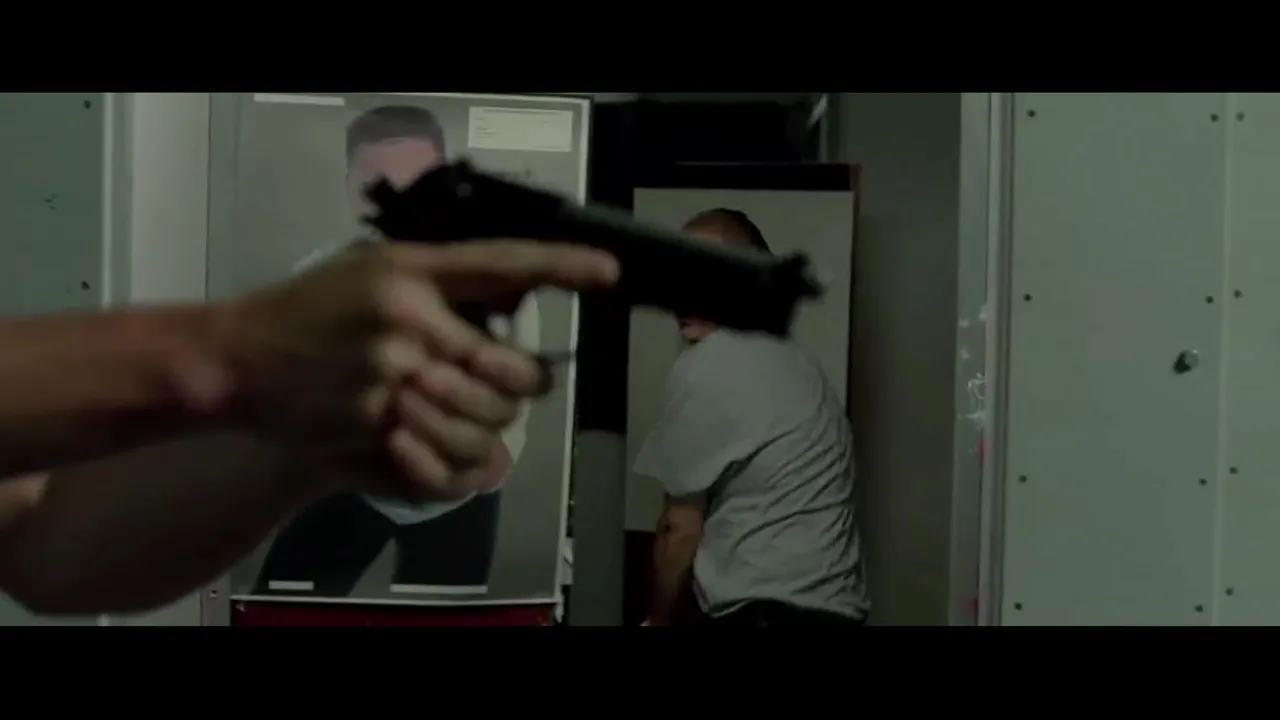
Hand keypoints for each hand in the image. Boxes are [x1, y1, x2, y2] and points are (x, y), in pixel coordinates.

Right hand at [213, 239, 617, 499]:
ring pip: (487, 420)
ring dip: (480, 430)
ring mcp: (392, 373)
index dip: (562, 266)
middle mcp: (408, 318)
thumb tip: (508, 307)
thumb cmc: (307, 311)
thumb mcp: (372, 272)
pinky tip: (426, 446)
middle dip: (520, 387)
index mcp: (410, 270)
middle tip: (507, 388)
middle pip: (512, 368)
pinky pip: (446, 458)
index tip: (607, 272)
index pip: (502, 263)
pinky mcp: (375, 421)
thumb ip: (439, 289)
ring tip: (446, 419)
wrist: (236, 359)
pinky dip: (447, 464)